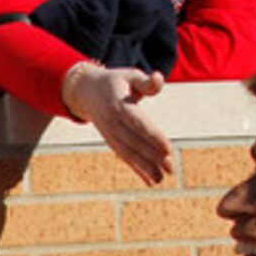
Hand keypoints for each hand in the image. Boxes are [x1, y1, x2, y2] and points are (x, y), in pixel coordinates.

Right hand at [60, 62, 176, 186]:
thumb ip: (145, 81)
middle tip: (171, 168)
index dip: (153, 136)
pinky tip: (150, 181)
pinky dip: (137, 169)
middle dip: (152, 157)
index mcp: (118, 105)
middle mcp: (112, 122)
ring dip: (145, 167)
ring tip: (161, 179)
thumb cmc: (114, 81)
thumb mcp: (129, 75)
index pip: (138, 123)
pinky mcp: (110, 141)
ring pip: (128, 153)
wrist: (85, 91)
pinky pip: (124, 157)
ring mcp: (109, 134)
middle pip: (134, 142)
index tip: (168, 149)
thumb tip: (158, 78)